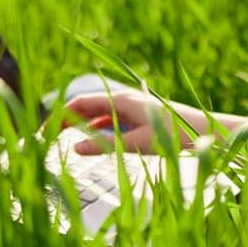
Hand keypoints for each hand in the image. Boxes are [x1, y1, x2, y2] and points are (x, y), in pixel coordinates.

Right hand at [58, 89, 208, 154]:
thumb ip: (105, 146)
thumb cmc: (173, 135)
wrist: (204, 130)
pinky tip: (91, 136)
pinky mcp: (138, 114)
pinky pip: (109, 117)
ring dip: (78, 122)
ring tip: (62, 136)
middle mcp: (123, 98)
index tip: (43, 134)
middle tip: (46, 138)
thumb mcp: (137, 144)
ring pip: (96, 111)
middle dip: (63, 119)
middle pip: (84, 106)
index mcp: (120, 100)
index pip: (79, 104)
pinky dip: (94, 125)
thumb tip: (75, 148)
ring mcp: (130, 105)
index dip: (58, 117)